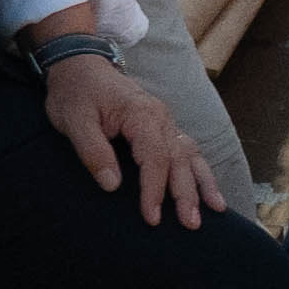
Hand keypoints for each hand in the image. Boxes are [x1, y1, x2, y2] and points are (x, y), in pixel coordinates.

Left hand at [41, 45, 214, 222]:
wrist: (79, 64)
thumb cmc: (75, 92)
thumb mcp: (73, 120)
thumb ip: (93, 151)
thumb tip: (111, 184)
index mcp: (141, 114)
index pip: (155, 157)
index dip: (154, 190)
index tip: (151, 217)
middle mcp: (161, 117)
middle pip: (180, 159)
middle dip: (187, 194)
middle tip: (191, 224)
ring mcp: (165, 122)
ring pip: (191, 155)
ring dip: (202, 184)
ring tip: (215, 211)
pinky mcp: (163, 128)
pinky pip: (188, 150)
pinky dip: (201, 172)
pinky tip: (210, 192)